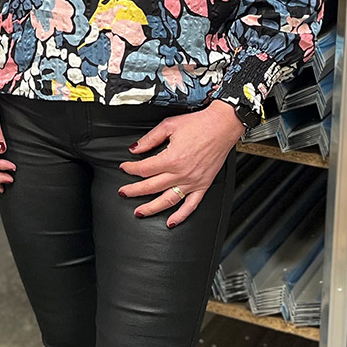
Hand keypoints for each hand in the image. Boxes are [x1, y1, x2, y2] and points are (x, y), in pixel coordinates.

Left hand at [118, 101, 243, 227]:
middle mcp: (181, 173)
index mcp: (171, 158)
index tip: (124, 168)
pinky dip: (181, 216)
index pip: (144, 169)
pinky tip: (171, 222)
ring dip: (151, 209)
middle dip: (134, 191)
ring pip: (168, 200)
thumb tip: (135, 149)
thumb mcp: (169, 125)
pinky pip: (191, 205)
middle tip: (123, 192)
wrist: (222, 126)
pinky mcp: (203, 185)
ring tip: (139, 212)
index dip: (130, 169)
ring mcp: (192, 182)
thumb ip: (150, 139)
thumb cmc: (199, 124)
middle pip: (151, 187)